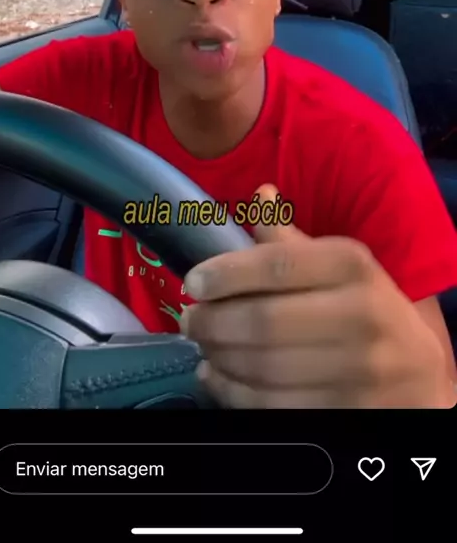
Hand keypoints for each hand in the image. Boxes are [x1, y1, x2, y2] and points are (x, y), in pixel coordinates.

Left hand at [180, 185, 451, 407]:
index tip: (193, 282)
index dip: (227, 274)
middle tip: (190, 319)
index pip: (277, 266)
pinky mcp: (342, 413)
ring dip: (218, 357)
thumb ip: (292, 240)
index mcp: (353, 266)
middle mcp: (359, 316)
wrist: (418, 373)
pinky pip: (271, 407)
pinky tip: (217, 376)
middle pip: (264, 322)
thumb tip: (260, 194)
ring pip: (263, 368)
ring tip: (203, 346)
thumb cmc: (367, 307)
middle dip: (213, 322)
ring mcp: (355, 371)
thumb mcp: (341, 265)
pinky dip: (233, 393)